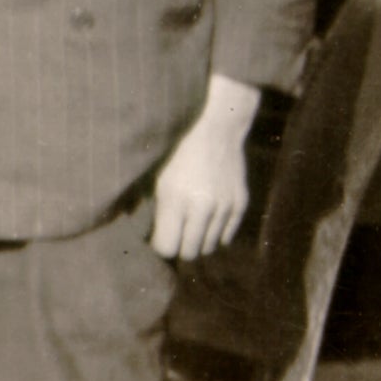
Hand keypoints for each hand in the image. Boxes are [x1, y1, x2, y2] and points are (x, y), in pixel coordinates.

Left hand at [151, 75, 259, 259]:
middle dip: (178, 247)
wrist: (215, 127)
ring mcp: (224, 206)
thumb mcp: (154, 176)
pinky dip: (215, 234)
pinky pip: (226, 237)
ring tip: (188, 225)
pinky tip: (205, 221)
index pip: (167, 248)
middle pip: (189, 253)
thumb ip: (148, 207)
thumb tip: (140, 235)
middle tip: (172, 234)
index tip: (155, 237)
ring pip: (209, 247)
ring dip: (196, 241)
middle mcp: (202, 206)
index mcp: (175, 199)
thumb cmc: (175, 151)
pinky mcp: (240, 204)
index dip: (158, 246)